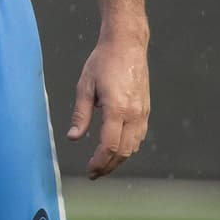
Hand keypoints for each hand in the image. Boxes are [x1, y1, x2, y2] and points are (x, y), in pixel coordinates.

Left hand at [67, 32, 149, 178]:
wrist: (127, 45)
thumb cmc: (103, 61)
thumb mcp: (85, 85)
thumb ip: (81, 114)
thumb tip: (73, 137)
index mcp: (117, 108)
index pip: (110, 145)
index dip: (99, 162)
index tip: (89, 170)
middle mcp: (134, 114)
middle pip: (124, 151)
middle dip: (108, 166)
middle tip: (93, 174)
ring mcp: (143, 113)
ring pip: (134, 146)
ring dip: (119, 160)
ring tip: (103, 165)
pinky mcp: (146, 110)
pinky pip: (139, 136)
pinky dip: (128, 148)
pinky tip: (117, 150)